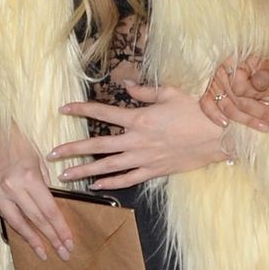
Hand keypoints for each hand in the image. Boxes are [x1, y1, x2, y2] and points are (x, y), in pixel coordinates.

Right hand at [0, 123, 73, 260]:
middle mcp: (9, 187)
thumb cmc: (17, 143)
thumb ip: (44, 186)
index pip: (48, 211)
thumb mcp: (37, 160)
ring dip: (32, 240)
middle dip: (51, 238)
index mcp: (28, 177)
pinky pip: (2, 214)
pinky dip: (15, 224)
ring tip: (43, 253)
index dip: (60, 229)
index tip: (69, 243)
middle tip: (63, 253)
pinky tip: (25, 235)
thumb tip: (51, 209)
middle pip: (35, 220)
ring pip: (16, 223)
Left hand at [53, 84, 229, 186]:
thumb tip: (124, 84)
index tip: (63, 109)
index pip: (103, 113)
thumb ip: (144, 91)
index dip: (81, 110)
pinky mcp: (154, 171)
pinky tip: (96, 186)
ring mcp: (144, 158)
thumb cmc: (196, 111)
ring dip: (84, 171)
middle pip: (97, 145)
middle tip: (50, 154)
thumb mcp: (169, 93)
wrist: (218, 135)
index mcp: (139, 118)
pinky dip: (111, 183)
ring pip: (108, 167)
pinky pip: (128, 179)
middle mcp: (137, 140)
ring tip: (65, 175)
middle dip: (72, 149)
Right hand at [197, 55, 268, 131]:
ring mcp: (213, 82)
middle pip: (237, 99)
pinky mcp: (207, 90)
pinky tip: (225, 124)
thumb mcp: (266, 59)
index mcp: (234, 61)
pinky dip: (214, 115)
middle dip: (259, 112)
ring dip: (245, 119)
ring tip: (264, 127)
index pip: (240, 87)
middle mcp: (220, 73)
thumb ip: (265, 71)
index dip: (256, 94)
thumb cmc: (257, 57)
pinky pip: (206, 104)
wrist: (243, 50)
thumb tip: (258, 85)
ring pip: (227, 106)